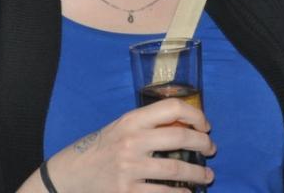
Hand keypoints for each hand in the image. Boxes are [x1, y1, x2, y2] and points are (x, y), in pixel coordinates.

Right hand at [43, 98, 215, 191]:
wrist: (73, 174)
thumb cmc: (103, 146)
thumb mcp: (123, 127)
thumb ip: (148, 125)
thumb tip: (186, 127)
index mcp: (132, 120)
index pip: (172, 108)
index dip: (195, 115)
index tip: (204, 126)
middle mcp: (132, 141)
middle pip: (180, 138)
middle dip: (203, 144)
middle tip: (211, 149)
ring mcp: (130, 169)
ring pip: (176, 170)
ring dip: (198, 174)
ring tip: (207, 176)